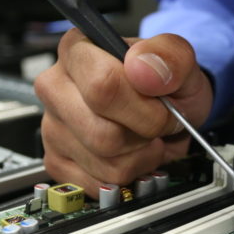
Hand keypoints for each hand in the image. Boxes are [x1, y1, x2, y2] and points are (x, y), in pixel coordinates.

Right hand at [34, 29, 212, 193]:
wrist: (166, 110)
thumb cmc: (165, 82)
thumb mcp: (180, 60)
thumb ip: (169, 55)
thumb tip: (142, 67)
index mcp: (78, 49)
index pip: (103, 86)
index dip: (143, 107)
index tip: (162, 106)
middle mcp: (56, 86)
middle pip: (101, 133)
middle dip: (143, 135)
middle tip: (156, 123)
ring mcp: (52, 126)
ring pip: (103, 162)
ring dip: (139, 157)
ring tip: (144, 137)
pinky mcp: (56, 160)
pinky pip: (97, 183)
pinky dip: (126, 174)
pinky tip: (130, 154)